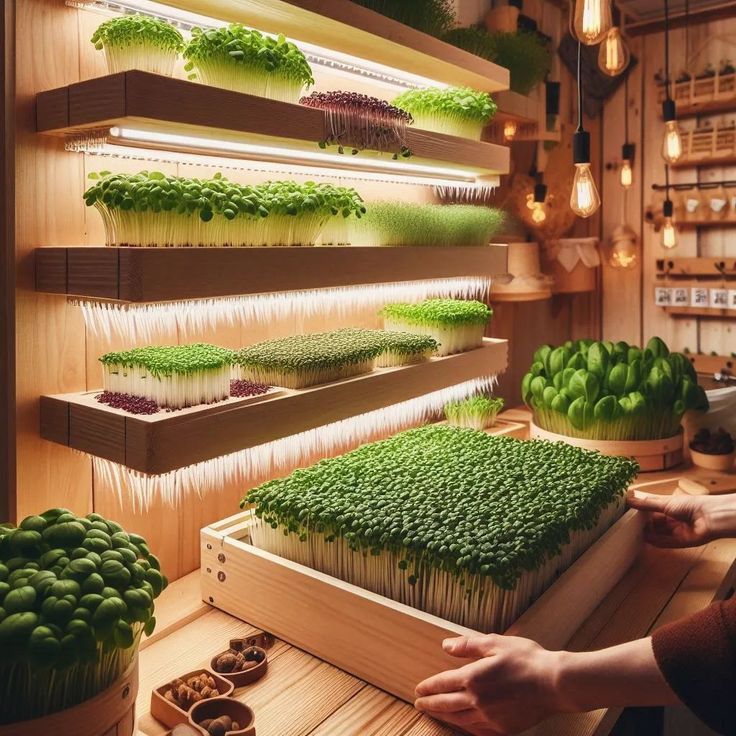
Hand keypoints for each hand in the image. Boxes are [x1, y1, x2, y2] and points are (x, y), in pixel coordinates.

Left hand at [415, 635, 678, 734]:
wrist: (553, 683)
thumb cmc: (526, 659)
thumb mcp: (495, 643)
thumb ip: (469, 645)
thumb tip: (446, 645)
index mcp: (473, 678)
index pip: (443, 683)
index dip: (429, 686)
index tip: (419, 688)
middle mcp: (477, 701)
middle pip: (446, 705)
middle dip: (431, 704)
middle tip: (419, 704)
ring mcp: (490, 717)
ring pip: (460, 720)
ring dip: (446, 717)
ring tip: (437, 714)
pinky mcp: (503, 728)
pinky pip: (478, 731)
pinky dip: (467, 728)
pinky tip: (464, 726)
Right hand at [627, 490, 735, 547]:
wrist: (709, 518)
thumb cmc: (689, 505)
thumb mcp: (664, 502)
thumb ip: (646, 504)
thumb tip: (628, 500)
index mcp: (668, 507)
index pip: (651, 508)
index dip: (640, 510)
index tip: (626, 511)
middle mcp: (671, 519)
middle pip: (653, 523)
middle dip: (642, 523)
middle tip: (627, 524)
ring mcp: (675, 531)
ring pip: (658, 533)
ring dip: (647, 533)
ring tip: (633, 533)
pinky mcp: (680, 542)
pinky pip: (665, 543)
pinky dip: (655, 542)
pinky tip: (645, 539)